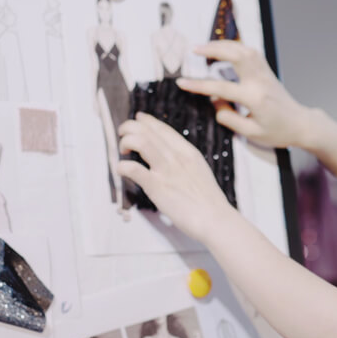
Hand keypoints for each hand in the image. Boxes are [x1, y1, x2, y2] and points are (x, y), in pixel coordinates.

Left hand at [117, 113, 235, 242]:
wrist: (215, 219)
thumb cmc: (208, 200)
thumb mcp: (199, 170)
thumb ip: (184, 161)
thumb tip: (170, 157)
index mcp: (187, 152)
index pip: (163, 128)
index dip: (147, 121)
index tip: (138, 118)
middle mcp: (176, 156)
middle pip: (148, 130)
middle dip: (129, 128)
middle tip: (123, 135)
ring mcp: (166, 170)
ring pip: (140, 141)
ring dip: (126, 142)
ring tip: (123, 151)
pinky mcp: (157, 187)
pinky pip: (133, 169)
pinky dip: (122, 166)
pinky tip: (121, 170)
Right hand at [177, 41, 312, 148]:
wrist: (301, 124)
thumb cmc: (278, 132)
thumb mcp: (251, 133)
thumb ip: (229, 118)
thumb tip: (214, 101)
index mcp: (254, 98)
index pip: (221, 88)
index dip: (199, 85)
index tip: (182, 82)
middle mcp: (260, 81)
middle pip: (237, 55)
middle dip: (214, 49)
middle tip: (194, 49)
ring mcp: (265, 73)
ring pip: (244, 49)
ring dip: (224, 44)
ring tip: (205, 47)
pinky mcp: (267, 71)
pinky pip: (251, 52)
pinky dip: (235, 47)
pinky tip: (224, 49)